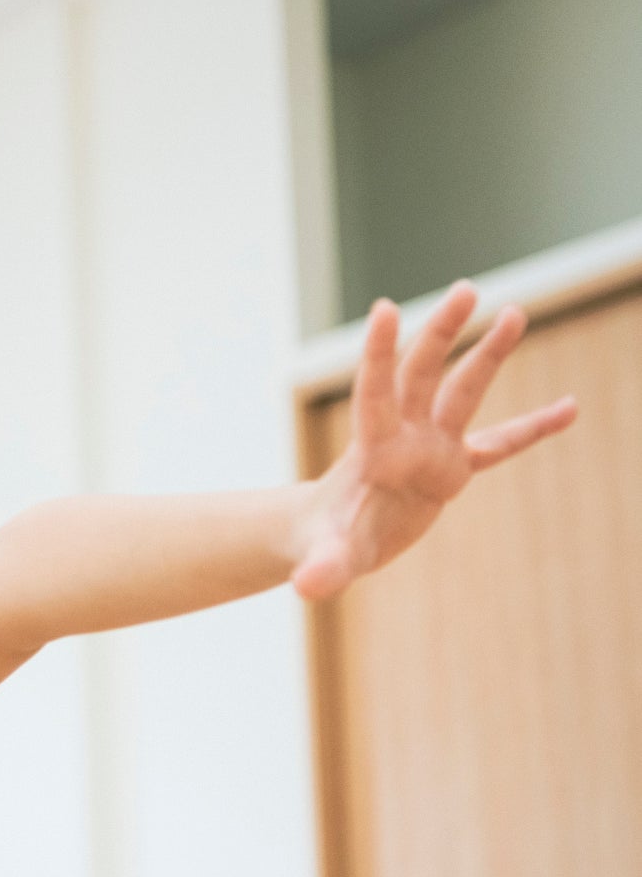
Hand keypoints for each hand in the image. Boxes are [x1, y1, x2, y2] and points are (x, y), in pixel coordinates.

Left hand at [290, 281, 578, 599]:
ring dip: (487, 355)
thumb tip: (306, 587)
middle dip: (442, 334)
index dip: (379, 354)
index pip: (375, 393)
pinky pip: (499, 445)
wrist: (329, 537)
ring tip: (514, 312)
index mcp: (373, 450)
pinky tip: (569, 409)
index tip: (385, 309)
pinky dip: (532, 429)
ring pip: (463, 393)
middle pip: (423, 376)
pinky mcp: (451, 471)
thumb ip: (320, 568)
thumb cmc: (322, 542)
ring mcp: (431, 449)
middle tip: (466, 290)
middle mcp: (405, 438)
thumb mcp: (324, 559)